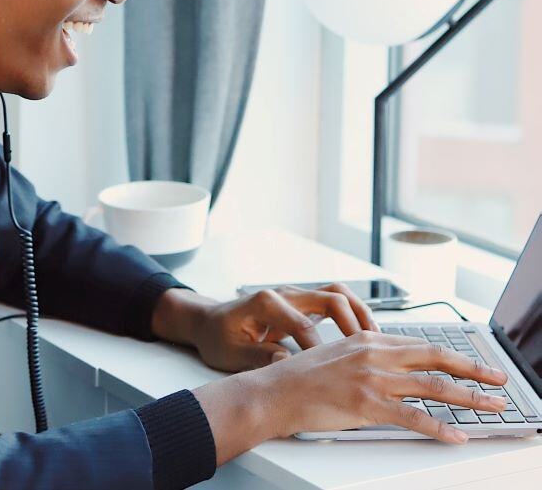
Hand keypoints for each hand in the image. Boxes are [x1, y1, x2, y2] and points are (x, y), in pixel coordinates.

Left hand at [152, 283, 378, 371]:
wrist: (208, 323)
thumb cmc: (217, 338)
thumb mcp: (230, 353)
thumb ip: (258, 356)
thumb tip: (287, 362)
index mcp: (265, 302)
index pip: (302, 324)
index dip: (319, 349)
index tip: (329, 370)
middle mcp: (284, 294)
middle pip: (330, 298)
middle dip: (353, 324)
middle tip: (368, 350)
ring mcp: (295, 297)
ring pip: (337, 294)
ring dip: (360, 314)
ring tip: (377, 340)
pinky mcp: (302, 305)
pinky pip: (334, 303)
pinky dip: (353, 316)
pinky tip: (365, 338)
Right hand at [191, 330, 508, 464]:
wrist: (274, 391)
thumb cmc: (300, 376)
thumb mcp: (337, 353)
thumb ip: (367, 355)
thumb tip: (394, 366)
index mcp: (367, 338)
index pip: (420, 344)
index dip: (452, 354)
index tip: (472, 363)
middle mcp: (374, 353)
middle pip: (436, 358)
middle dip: (474, 369)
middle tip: (498, 379)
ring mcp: (372, 379)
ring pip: (433, 387)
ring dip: (469, 398)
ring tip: (491, 407)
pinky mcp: (367, 405)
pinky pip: (413, 417)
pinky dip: (440, 428)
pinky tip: (456, 435)